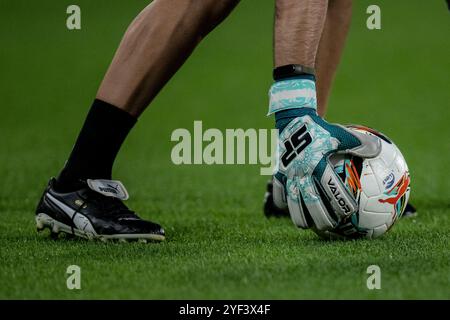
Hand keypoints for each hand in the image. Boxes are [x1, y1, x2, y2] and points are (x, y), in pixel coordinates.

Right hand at [272, 108, 380, 230]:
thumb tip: (380, 150)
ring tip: (304, 226)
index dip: (340, 201)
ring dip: (298, 214)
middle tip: (328, 227)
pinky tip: (285, 209)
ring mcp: (287, 172)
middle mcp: (301, 171)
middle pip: (309, 198)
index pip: (330, 187)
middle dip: (318, 215)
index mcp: (317, 163)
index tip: (350, 214)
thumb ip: (359, 143)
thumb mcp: (341, 133)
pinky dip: (281, 200)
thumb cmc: (320, 127)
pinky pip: (278, 188)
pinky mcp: (278, 170)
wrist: (293, 117)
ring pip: (291, 198)